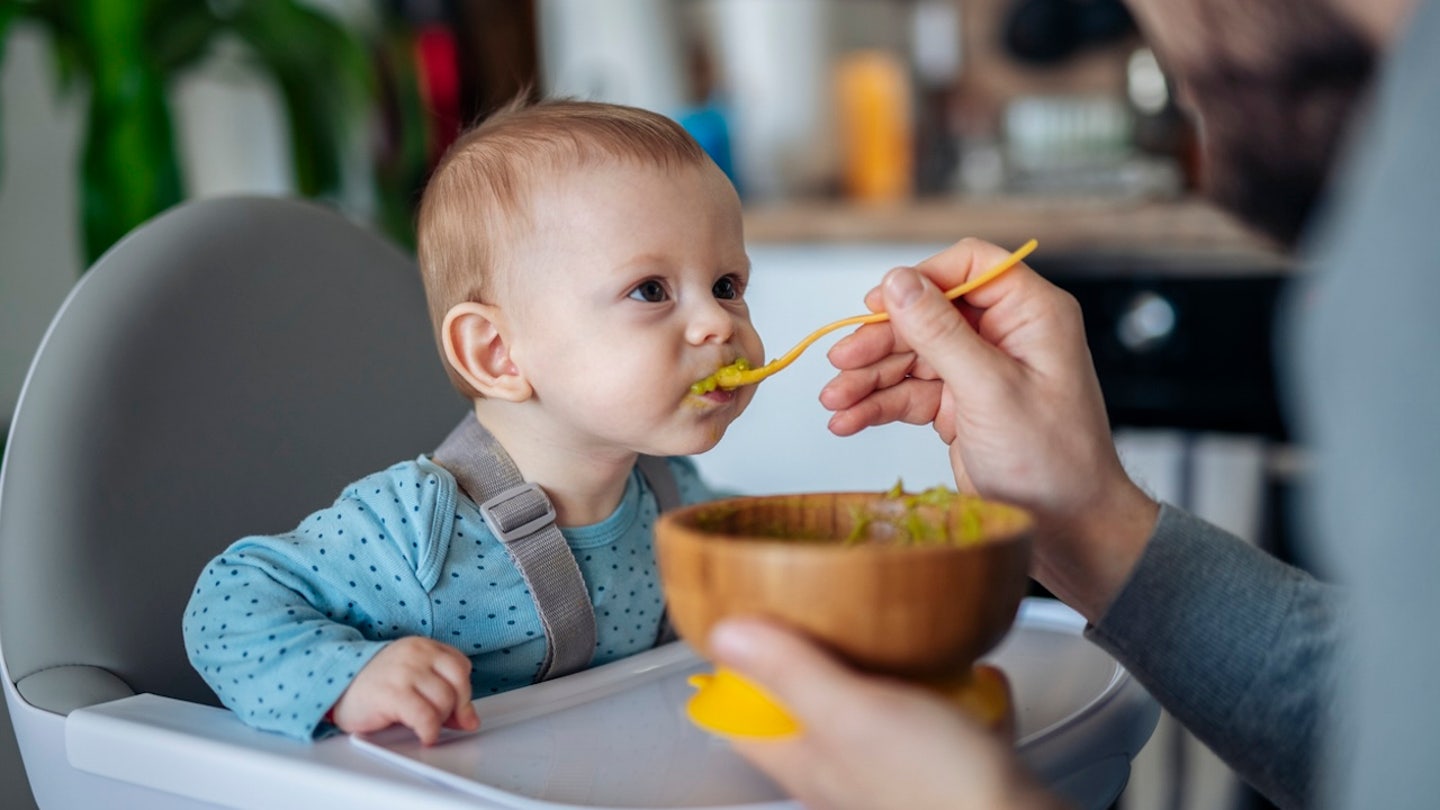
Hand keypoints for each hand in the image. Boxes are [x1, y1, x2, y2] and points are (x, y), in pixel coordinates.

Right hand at [329, 636, 478, 743]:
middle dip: (456, 708)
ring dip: (440, 720)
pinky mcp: (392, 693)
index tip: (458, 709)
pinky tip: (424, 735)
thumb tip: (469, 719)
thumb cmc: (372, 685)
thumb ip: (440, 691)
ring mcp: (405, 672)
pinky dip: (430, 731)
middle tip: (443, 721)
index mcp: (423, 646)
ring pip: (445, 700)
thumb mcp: (412, 680)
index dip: (463, 692)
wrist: (333, 685)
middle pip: (458, 683)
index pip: (460, 666)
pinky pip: (426, 716)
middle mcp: (416, 655)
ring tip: (426, 726)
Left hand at [709, 619, 1064, 809]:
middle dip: (816, 656)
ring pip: (874, 711)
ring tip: (902, 635)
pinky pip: (942, 721)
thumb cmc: (937, 789)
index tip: (745, 619)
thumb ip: (789, 672)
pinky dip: (957, 693)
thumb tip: (726, 634)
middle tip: (824, 611)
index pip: (742, 716)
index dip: (735, 668)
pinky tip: (974, 675)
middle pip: (808, 707)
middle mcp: (843, 771)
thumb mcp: (850, 713)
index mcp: (807, 760)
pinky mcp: (945, 773)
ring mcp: (894, 773)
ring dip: (888, 670)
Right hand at [820, 238, 1158, 620]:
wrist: (1068, 529)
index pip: (970, 264)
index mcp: (1031, 315)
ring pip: (910, 355)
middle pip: (927, 313)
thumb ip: (940, 333)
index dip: (920, 279)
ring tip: (834, 402)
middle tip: (840, 362)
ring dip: (869, 377)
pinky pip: (910, 392)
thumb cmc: (1053, 462)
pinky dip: (878, 405)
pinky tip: (848, 420)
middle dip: (880, 340)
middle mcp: (1005, 335)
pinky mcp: (961, 406)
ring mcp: (980, 371)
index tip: (878, 304)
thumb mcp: (990, 390)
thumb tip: (897, 281)